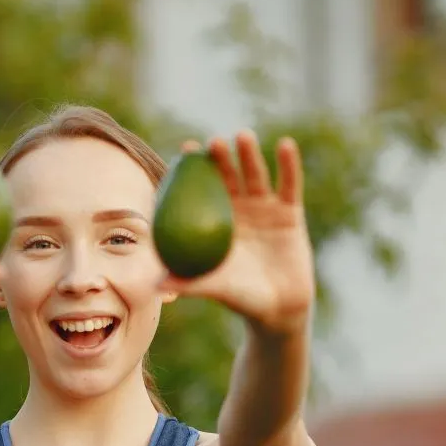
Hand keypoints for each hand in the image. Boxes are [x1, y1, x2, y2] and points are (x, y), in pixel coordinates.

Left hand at [158, 131, 314, 333]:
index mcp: (215, 222)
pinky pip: (290, 185)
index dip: (192, 170)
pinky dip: (288, 165)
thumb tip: (155, 285)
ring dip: (250, 155)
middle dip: (221, 158)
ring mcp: (265, 209)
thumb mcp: (216, 288)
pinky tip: (285, 145)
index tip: (183, 150)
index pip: (201, 190)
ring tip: (243, 136)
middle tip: (213, 142)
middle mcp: (238, 210)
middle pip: (228, 177)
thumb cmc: (241, 299)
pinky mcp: (290, 212)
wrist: (279, 309)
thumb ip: (190, 283)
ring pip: (256, 176)